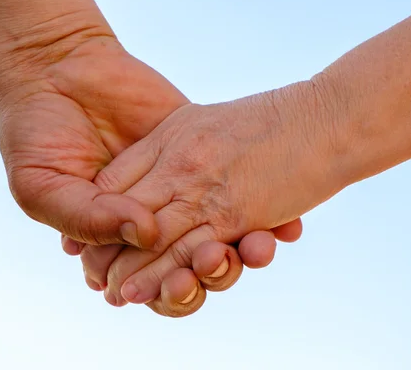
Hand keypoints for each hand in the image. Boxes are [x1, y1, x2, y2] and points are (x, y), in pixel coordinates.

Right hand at [0, 35, 303, 315]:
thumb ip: (88, 218)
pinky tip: (285, 226)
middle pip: (193, 265)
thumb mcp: (41, 186)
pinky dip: (267, 211)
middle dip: (211, 274)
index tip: (181, 287)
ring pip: (223, 233)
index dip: (170, 293)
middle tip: (217, 263)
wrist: (54, 67)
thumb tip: (145, 235)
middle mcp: (150, 217)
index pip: (152, 282)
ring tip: (256, 246)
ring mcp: (178, 185)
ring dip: (243, 250)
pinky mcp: (198, 149)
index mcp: (113, 237)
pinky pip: (241, 186)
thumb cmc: (35, 133)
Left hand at [92, 80, 340, 315]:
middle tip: (89, 276)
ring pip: (152, 237)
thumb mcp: (209, 122)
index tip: (83, 239)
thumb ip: (176, 147)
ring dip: (127, 269)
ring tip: (111, 293)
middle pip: (124, 211)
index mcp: (169, 136)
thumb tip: (151, 180)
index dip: (97, 210)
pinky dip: (161, 273)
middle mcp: (178, 162)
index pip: (115, 179)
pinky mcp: (234, 213)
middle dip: (103, 247)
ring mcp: (204, 187)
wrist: (327, 117)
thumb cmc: (271, 119)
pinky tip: (142, 291)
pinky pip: (189, 249)